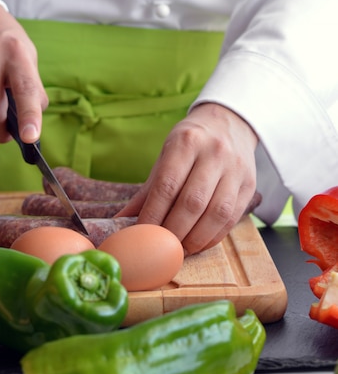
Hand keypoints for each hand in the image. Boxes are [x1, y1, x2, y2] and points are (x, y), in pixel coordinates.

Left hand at [118, 103, 257, 253]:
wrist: (229, 124)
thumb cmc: (191, 142)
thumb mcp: (166, 155)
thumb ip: (148, 190)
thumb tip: (122, 221)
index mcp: (187, 142)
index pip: (167, 185)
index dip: (153, 215)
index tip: (142, 235)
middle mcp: (214, 153)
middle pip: (193, 202)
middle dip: (174, 231)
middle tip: (160, 247)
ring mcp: (236, 169)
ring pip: (216, 213)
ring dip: (196, 239)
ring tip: (180, 250)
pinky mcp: (250, 185)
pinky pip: (232, 218)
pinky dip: (213, 236)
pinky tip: (199, 243)